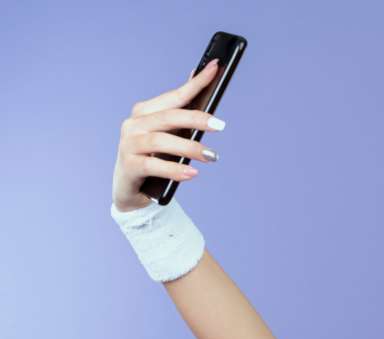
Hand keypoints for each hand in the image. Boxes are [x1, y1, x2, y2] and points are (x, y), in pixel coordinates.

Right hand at [111, 59, 223, 211]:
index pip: (175, 96)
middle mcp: (134, 124)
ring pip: (161, 141)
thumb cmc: (153, 158)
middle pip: (168, 116)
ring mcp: (128, 144)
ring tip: (212, 157)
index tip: (216, 68)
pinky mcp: (129, 166)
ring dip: (190, 148)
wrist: (130, 189)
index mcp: (145, 112)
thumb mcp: (169, 135)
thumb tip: (197, 78)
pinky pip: (153, 165)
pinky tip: (192, 173)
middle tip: (220, 126)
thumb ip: (181, 113)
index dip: (196, 83)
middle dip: (196, 119)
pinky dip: (175, 169)